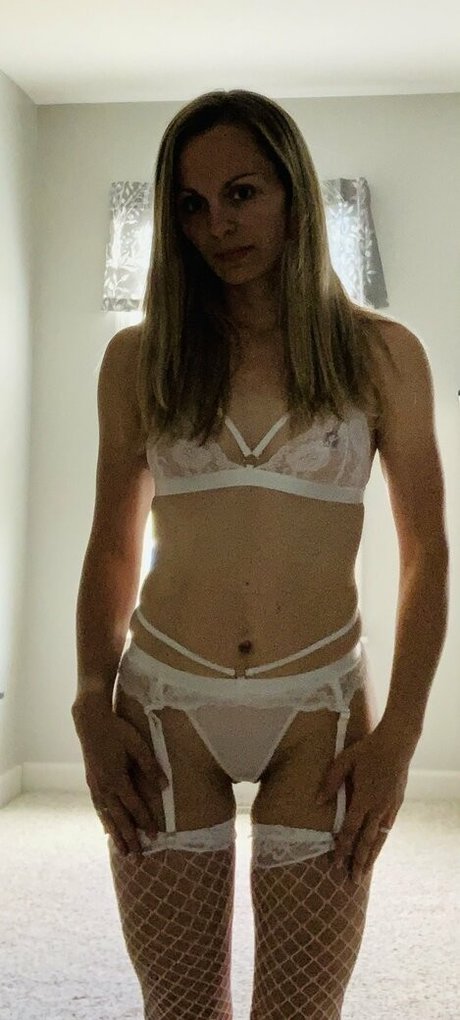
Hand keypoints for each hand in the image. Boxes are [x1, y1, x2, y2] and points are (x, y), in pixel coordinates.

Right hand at [72, 694, 168, 854]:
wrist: (91, 722)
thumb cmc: (117, 731)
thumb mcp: (138, 745)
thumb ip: (150, 766)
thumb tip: (165, 786)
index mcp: (117, 779)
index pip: (135, 806)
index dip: (145, 821)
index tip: (155, 836)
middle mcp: (105, 787)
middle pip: (119, 819)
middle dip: (129, 838)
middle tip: (137, 857)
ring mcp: (96, 786)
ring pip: (107, 817)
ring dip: (115, 835)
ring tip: (122, 852)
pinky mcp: (92, 783)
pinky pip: (99, 808)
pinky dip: (105, 821)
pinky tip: (107, 830)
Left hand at [316, 722, 410, 882]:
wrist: (397, 743)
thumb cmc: (368, 749)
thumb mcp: (344, 761)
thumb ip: (330, 782)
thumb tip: (317, 802)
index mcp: (364, 798)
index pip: (351, 830)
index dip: (342, 849)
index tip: (335, 864)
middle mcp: (378, 807)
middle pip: (367, 841)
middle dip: (359, 862)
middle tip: (353, 881)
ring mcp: (390, 807)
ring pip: (380, 838)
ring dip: (372, 856)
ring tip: (365, 872)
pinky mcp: (397, 803)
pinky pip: (387, 828)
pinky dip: (381, 841)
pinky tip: (377, 847)